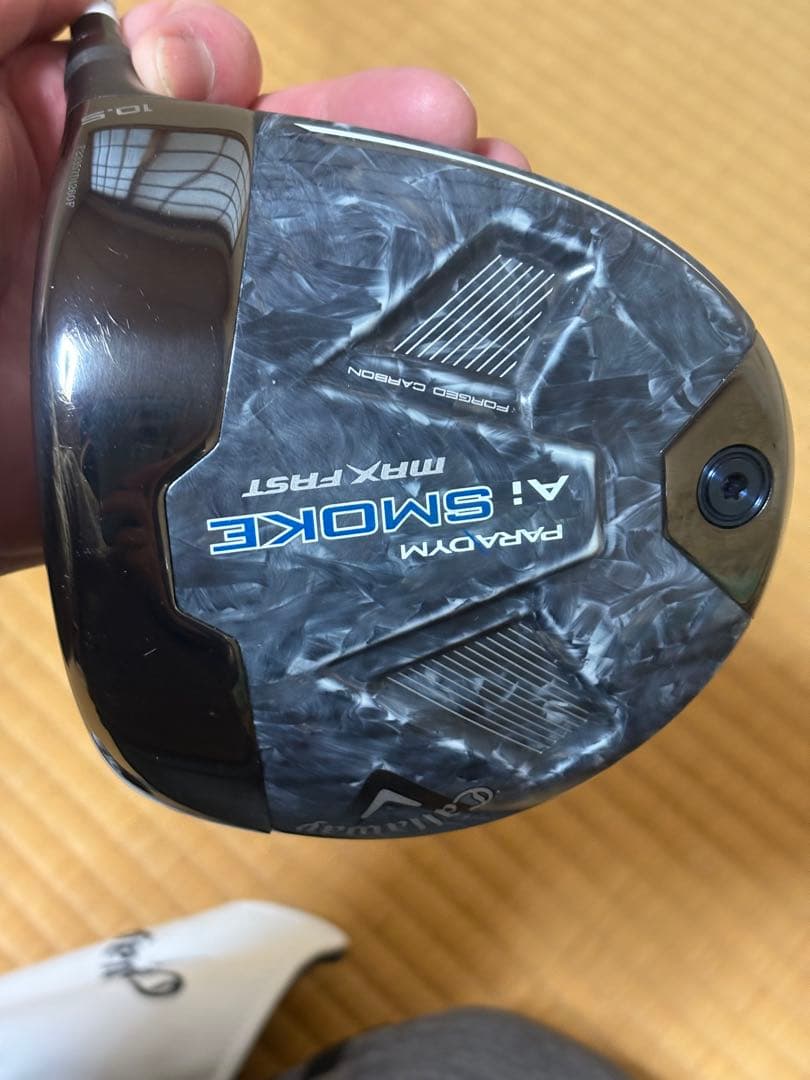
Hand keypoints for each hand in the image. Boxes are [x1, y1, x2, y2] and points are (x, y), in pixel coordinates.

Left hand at [0, 0, 528, 573]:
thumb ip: (16, 5)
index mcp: (50, 146)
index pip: (180, 91)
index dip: (234, 71)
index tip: (254, 73)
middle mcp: (112, 243)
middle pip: (269, 183)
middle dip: (367, 147)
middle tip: (451, 130)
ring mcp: (149, 343)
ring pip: (294, 287)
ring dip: (392, 246)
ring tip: (491, 201)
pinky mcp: (171, 440)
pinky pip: (283, 403)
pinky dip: (361, 380)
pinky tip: (431, 356)